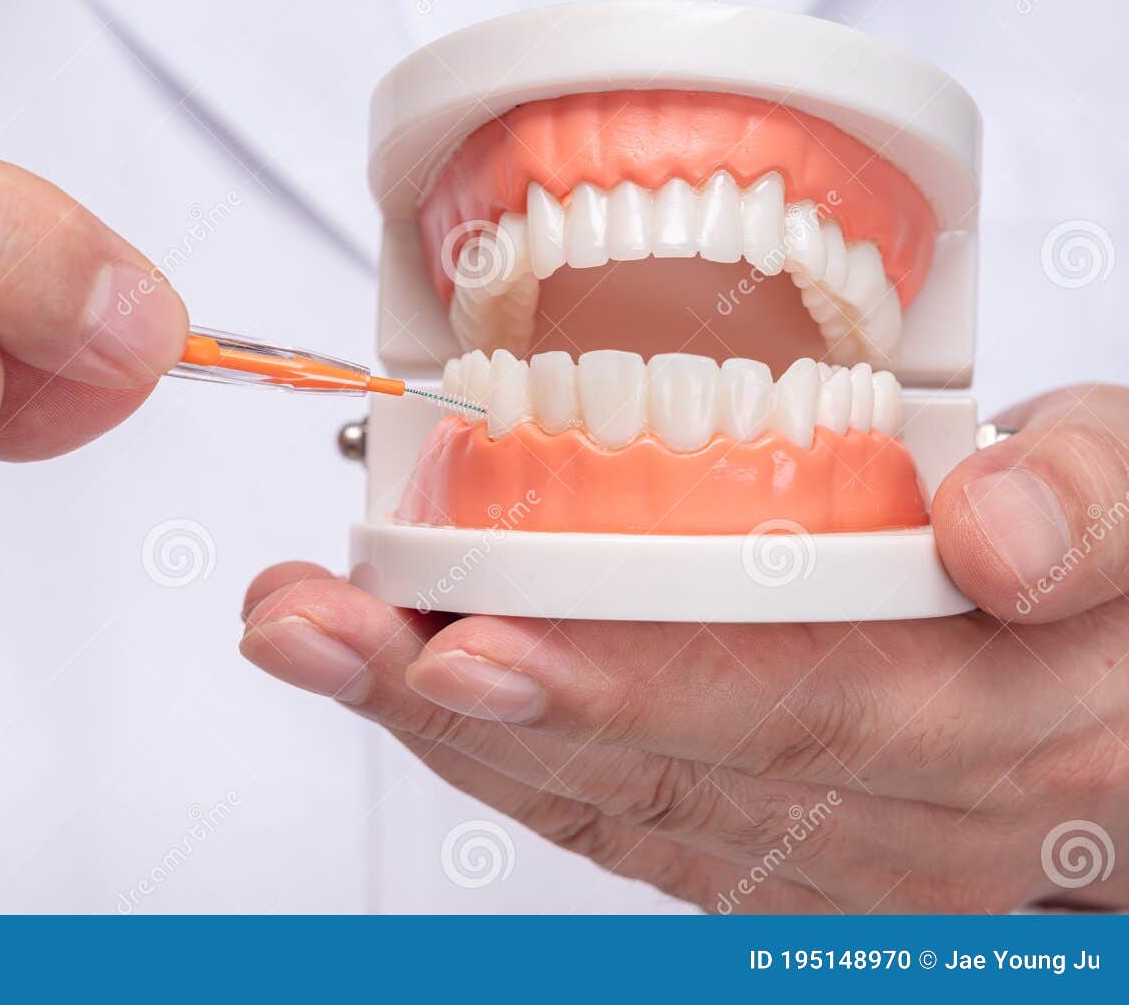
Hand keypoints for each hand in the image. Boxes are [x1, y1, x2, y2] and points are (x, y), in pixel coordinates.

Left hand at [242, 385, 1128, 911]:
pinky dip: (497, 760)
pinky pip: (620, 820)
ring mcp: (829, 856)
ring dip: (439, 730)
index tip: (465, 644)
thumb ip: (1097, 500)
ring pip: (608, 804)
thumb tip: (995, 535)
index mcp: (995, 717)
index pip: (780, 705)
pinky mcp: (777, 854)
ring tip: (308, 640)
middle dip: (453, 703)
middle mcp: (901, 817)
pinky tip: (398, 694)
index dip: (616, 686)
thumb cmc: (1119, 584)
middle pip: (652, 768)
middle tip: (307, 625)